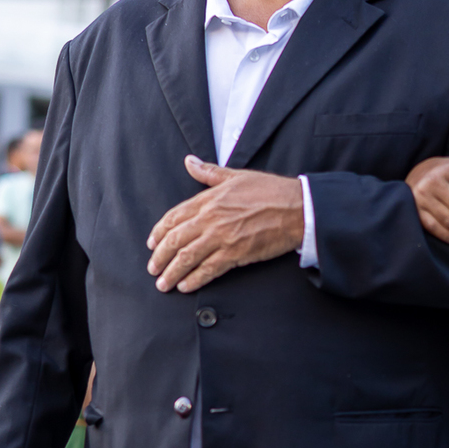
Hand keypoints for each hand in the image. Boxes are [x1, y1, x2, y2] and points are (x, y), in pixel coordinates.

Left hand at [146, 159, 302, 292]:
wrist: (296, 208)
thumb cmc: (270, 191)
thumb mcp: (236, 176)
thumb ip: (209, 172)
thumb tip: (190, 161)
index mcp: (208, 200)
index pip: (174, 217)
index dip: (159, 233)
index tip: (152, 244)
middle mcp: (210, 219)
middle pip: (175, 240)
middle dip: (160, 257)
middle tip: (153, 269)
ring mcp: (222, 237)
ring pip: (187, 257)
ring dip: (172, 272)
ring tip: (163, 283)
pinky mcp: (235, 254)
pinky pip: (208, 269)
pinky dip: (194, 279)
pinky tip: (185, 286)